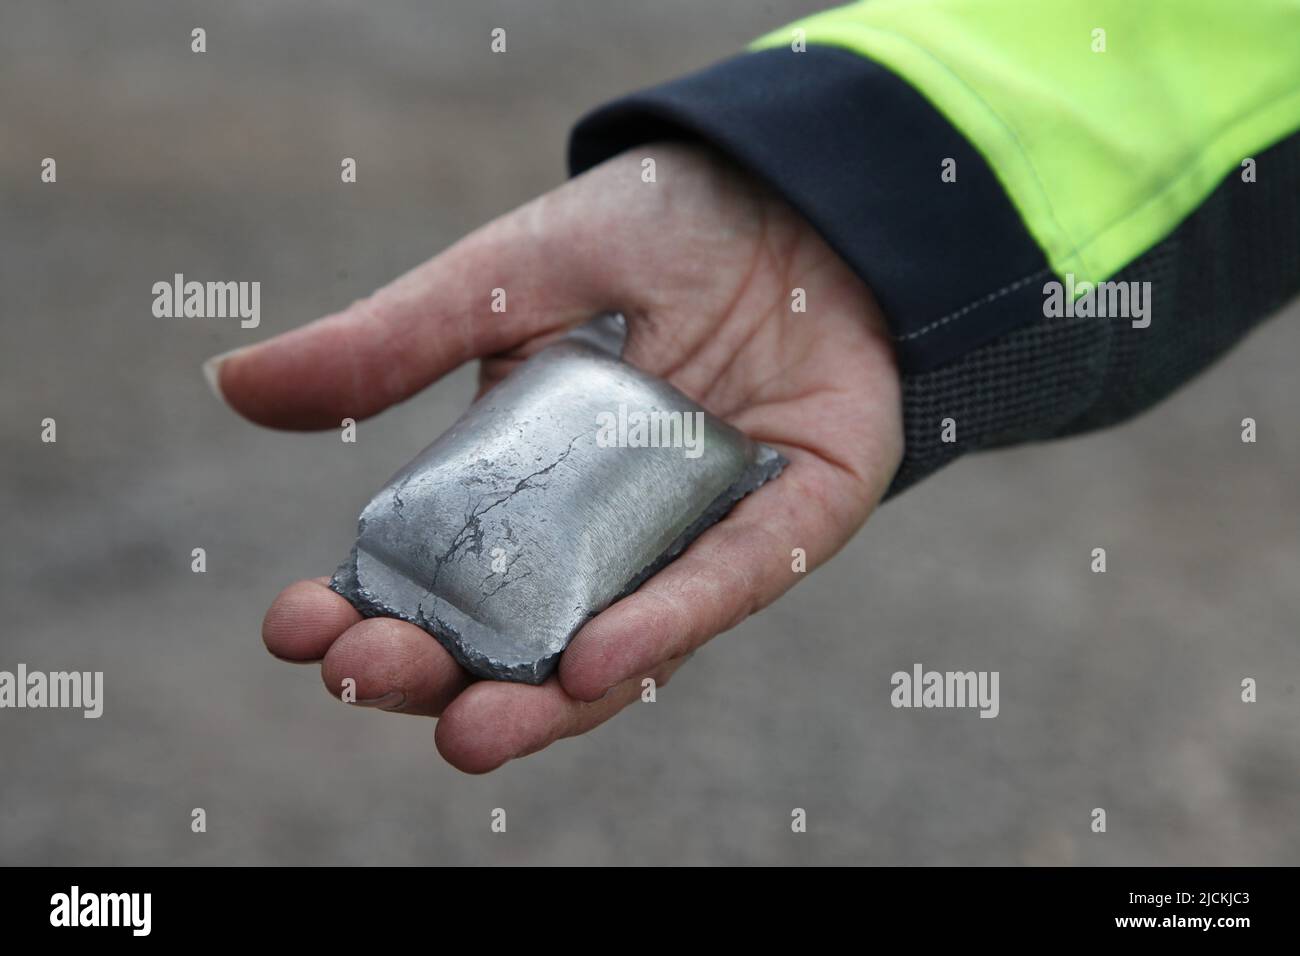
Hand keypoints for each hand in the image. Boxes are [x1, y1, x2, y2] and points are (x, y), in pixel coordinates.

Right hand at [214, 143, 902, 772]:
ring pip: (613, 651)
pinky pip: (723, 589)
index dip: (364, 609)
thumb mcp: (509, 279)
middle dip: (435, 671)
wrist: (795, 186)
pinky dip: (662, 628)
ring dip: (542, 703)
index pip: (433, 573)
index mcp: (524, 481)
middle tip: (363, 676)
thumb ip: (393, 341)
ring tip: (466, 733)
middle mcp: (603, 532)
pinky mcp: (788, 527)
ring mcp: (692, 539)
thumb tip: (234, 383)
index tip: (295, 625)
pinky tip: (593, 661)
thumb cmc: (650, 228)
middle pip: (511, 634)